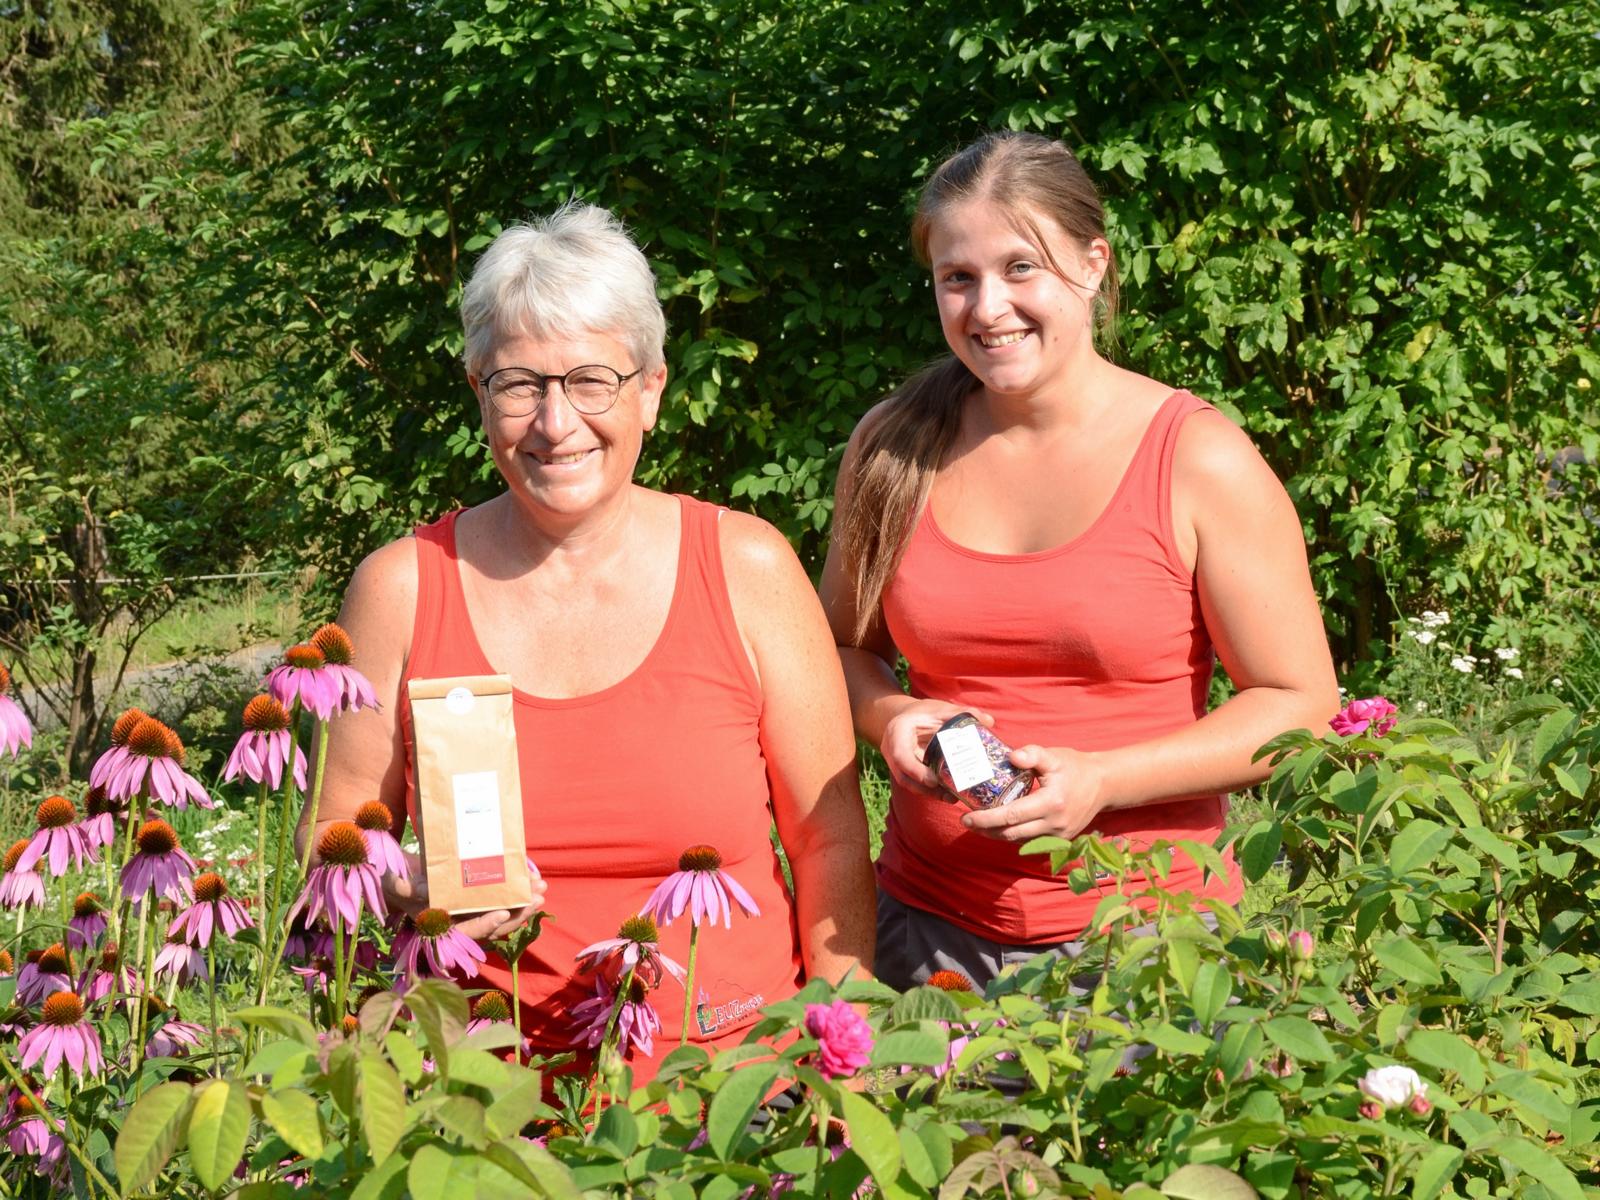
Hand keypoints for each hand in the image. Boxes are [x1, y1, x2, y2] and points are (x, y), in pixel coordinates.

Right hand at [385, 850, 548, 940]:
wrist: (401, 872)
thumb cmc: (396, 879)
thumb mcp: (395, 882)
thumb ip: (403, 887)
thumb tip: (419, 889)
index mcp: (440, 925)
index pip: (466, 932)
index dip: (485, 926)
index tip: (503, 914)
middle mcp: (459, 923)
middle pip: (493, 927)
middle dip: (518, 915)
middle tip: (537, 900)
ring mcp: (471, 913)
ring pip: (503, 916)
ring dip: (524, 905)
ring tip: (541, 889)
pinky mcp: (479, 901)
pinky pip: (502, 901)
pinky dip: (517, 893)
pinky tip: (531, 879)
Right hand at [879, 699, 995, 799]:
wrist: (909, 716)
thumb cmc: (925, 712)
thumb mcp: (941, 709)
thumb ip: (962, 714)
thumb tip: (989, 721)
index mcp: (898, 731)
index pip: (901, 755)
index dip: (915, 771)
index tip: (934, 781)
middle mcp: (891, 748)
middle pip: (903, 776)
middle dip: (925, 789)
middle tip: (948, 795)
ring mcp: (895, 762)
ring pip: (908, 783)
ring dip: (928, 794)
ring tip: (951, 798)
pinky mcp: (903, 771)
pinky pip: (914, 784)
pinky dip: (930, 791)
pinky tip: (947, 794)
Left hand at [960, 744, 1109, 842]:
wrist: (1103, 784)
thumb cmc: (1075, 767)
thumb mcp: (1054, 756)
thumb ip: (1032, 754)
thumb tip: (1010, 756)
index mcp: (1051, 803)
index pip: (1012, 815)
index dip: (986, 818)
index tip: (967, 816)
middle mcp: (1054, 824)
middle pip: (1011, 833)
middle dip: (986, 830)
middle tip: (966, 821)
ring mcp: (1058, 835)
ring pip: (1019, 840)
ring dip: (997, 834)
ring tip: (978, 824)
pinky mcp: (1060, 839)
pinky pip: (1030, 841)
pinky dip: (1013, 835)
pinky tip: (999, 826)